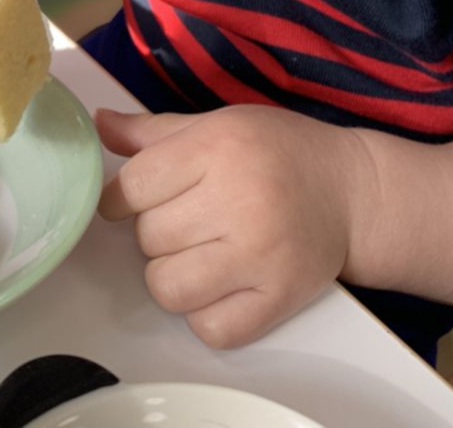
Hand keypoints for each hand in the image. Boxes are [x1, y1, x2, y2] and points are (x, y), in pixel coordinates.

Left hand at [96, 104, 359, 348]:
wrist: (353, 191)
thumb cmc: (281, 151)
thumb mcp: (219, 123)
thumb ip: (154, 131)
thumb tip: (99, 125)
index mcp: (220, 146)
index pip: (133, 185)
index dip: (122, 196)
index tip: (137, 198)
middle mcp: (239, 198)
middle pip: (148, 237)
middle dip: (156, 231)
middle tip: (189, 219)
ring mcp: (260, 254)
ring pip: (168, 287)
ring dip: (173, 275)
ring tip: (201, 253)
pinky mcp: (279, 298)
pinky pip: (210, 328)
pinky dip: (206, 314)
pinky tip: (224, 284)